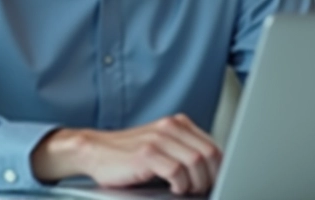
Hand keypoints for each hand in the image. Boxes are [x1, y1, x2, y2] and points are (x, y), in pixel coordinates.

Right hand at [31, 114, 221, 195]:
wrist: (95, 152)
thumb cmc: (128, 155)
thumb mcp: (161, 146)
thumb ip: (184, 151)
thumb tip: (212, 173)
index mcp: (177, 124)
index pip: (213, 145)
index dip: (219, 168)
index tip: (217, 182)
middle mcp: (169, 127)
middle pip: (209, 154)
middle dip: (211, 177)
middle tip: (202, 190)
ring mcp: (157, 139)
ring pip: (196, 162)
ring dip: (196, 183)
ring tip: (187, 191)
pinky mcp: (146, 154)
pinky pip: (176, 171)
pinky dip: (180, 185)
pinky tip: (173, 189)